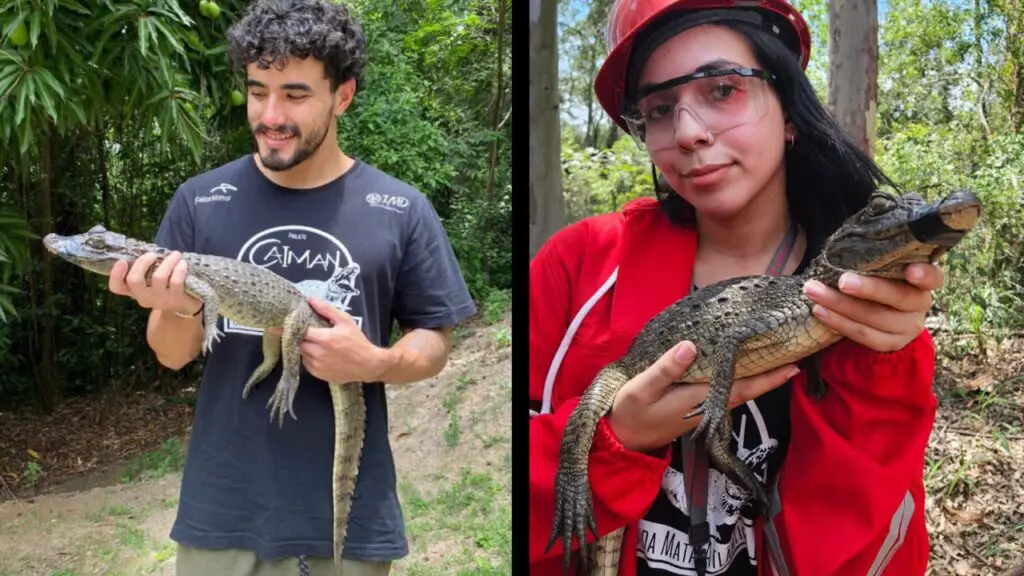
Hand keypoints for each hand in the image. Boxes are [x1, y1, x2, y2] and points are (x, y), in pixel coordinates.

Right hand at [108, 251, 201, 315]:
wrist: (186, 304)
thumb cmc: (166, 285)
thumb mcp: (151, 278)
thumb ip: (144, 268)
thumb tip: (144, 249)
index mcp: (134, 291)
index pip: (117, 287)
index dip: (115, 274)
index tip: (122, 261)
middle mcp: (144, 298)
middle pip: (134, 280)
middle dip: (143, 262)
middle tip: (153, 254)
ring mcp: (160, 301)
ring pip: (158, 277)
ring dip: (168, 262)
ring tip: (175, 255)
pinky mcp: (177, 301)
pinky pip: (176, 281)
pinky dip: (179, 269)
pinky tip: (182, 263)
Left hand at [298, 297, 389, 383]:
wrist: (368, 365)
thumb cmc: (357, 341)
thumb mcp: (345, 321)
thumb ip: (326, 309)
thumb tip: (310, 298)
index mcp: (324, 338)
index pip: (300, 330)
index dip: (296, 326)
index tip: (297, 323)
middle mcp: (317, 353)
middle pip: (298, 342)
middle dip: (302, 337)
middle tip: (310, 333)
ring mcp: (317, 366)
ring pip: (301, 353)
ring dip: (305, 347)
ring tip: (315, 343)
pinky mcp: (318, 374)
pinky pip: (306, 364)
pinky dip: (309, 358)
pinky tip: (319, 354)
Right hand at [609, 341, 798, 452]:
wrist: (620, 438)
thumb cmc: (629, 412)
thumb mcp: (642, 387)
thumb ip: (666, 368)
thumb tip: (691, 345)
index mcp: (698, 400)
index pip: (741, 387)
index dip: (768, 378)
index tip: (793, 365)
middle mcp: (707, 407)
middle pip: (747, 389)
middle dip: (771, 374)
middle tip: (794, 352)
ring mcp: (703, 409)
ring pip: (738, 391)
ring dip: (758, 376)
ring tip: (776, 356)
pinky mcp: (696, 407)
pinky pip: (726, 391)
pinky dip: (740, 378)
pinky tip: (743, 367)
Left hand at [803, 262, 942, 352]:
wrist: (881, 317)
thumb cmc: (879, 279)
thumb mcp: (882, 266)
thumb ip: (876, 257)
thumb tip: (847, 241)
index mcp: (923, 280)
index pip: (933, 276)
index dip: (924, 274)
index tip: (911, 271)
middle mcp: (920, 303)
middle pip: (898, 297)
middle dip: (867, 289)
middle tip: (842, 281)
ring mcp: (908, 327)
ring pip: (874, 317)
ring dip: (840, 305)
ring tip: (814, 292)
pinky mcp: (891, 343)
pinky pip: (863, 335)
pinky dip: (839, 323)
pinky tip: (820, 311)